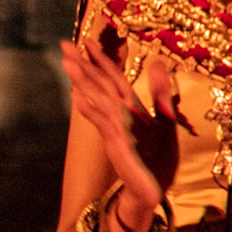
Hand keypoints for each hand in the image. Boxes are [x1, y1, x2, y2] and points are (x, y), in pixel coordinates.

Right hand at [61, 39, 179, 226]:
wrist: (153, 191)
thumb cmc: (157, 159)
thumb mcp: (166, 121)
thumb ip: (161, 93)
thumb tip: (157, 63)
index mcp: (130, 109)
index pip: (113, 78)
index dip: (101, 59)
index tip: (87, 41)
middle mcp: (119, 117)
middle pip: (99, 85)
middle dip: (83, 65)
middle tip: (65, 45)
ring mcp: (115, 131)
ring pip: (98, 101)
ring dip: (83, 82)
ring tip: (68, 65)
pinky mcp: (117, 146)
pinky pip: (104, 124)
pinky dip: (91, 111)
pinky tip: (78, 99)